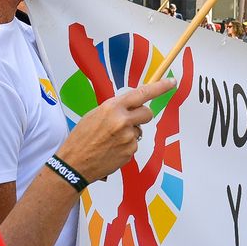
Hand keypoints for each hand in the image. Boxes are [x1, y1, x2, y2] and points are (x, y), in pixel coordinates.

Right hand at [57, 78, 175, 180]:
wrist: (75, 163)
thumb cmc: (81, 138)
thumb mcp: (94, 114)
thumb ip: (115, 108)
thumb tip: (131, 106)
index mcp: (112, 107)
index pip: (142, 93)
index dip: (160, 87)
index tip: (172, 82)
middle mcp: (123, 121)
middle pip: (147, 113)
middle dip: (141, 116)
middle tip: (127, 121)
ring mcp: (128, 137)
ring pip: (139, 130)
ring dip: (129, 133)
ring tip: (110, 140)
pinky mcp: (131, 151)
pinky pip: (134, 144)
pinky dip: (126, 146)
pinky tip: (111, 149)